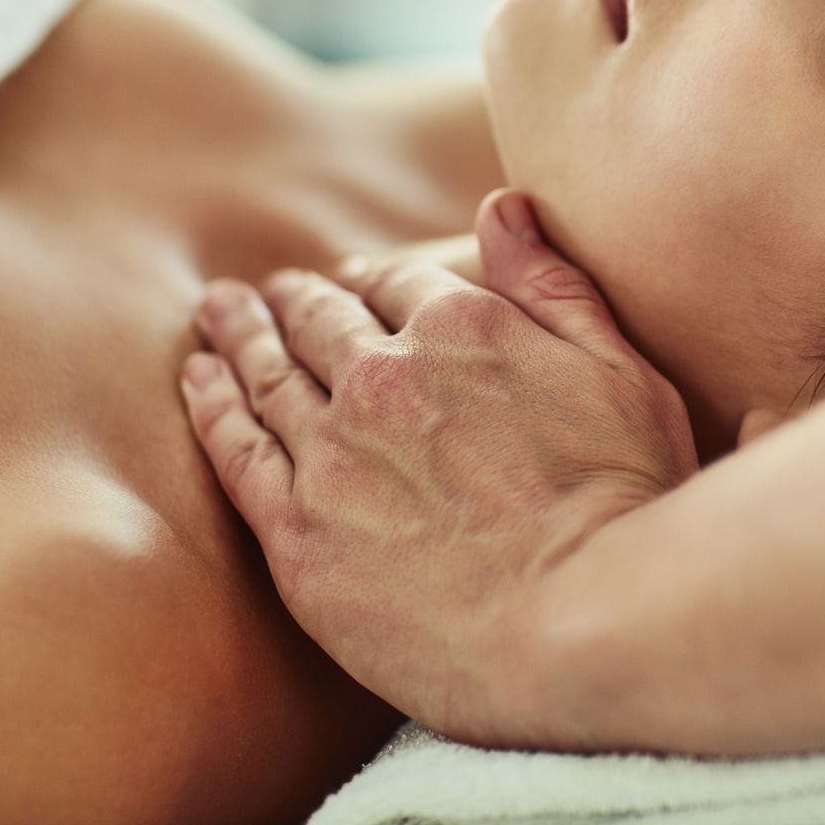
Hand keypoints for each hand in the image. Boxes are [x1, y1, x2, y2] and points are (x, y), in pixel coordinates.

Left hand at [178, 190, 698, 743]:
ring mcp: (332, 452)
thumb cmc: (626, 499)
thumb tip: (500, 203)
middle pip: (323, 321)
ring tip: (218, 313)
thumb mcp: (621, 368)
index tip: (356, 282)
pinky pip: (236, 448)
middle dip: (296, 299)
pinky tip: (199, 378)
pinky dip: (212, 402)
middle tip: (270, 292)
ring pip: (269, 374)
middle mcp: (384, 374)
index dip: (375, 280)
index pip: (400, 283)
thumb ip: (552, 283)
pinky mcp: (296, 531)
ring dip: (240, 334)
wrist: (583, 622)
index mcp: (463, 326)